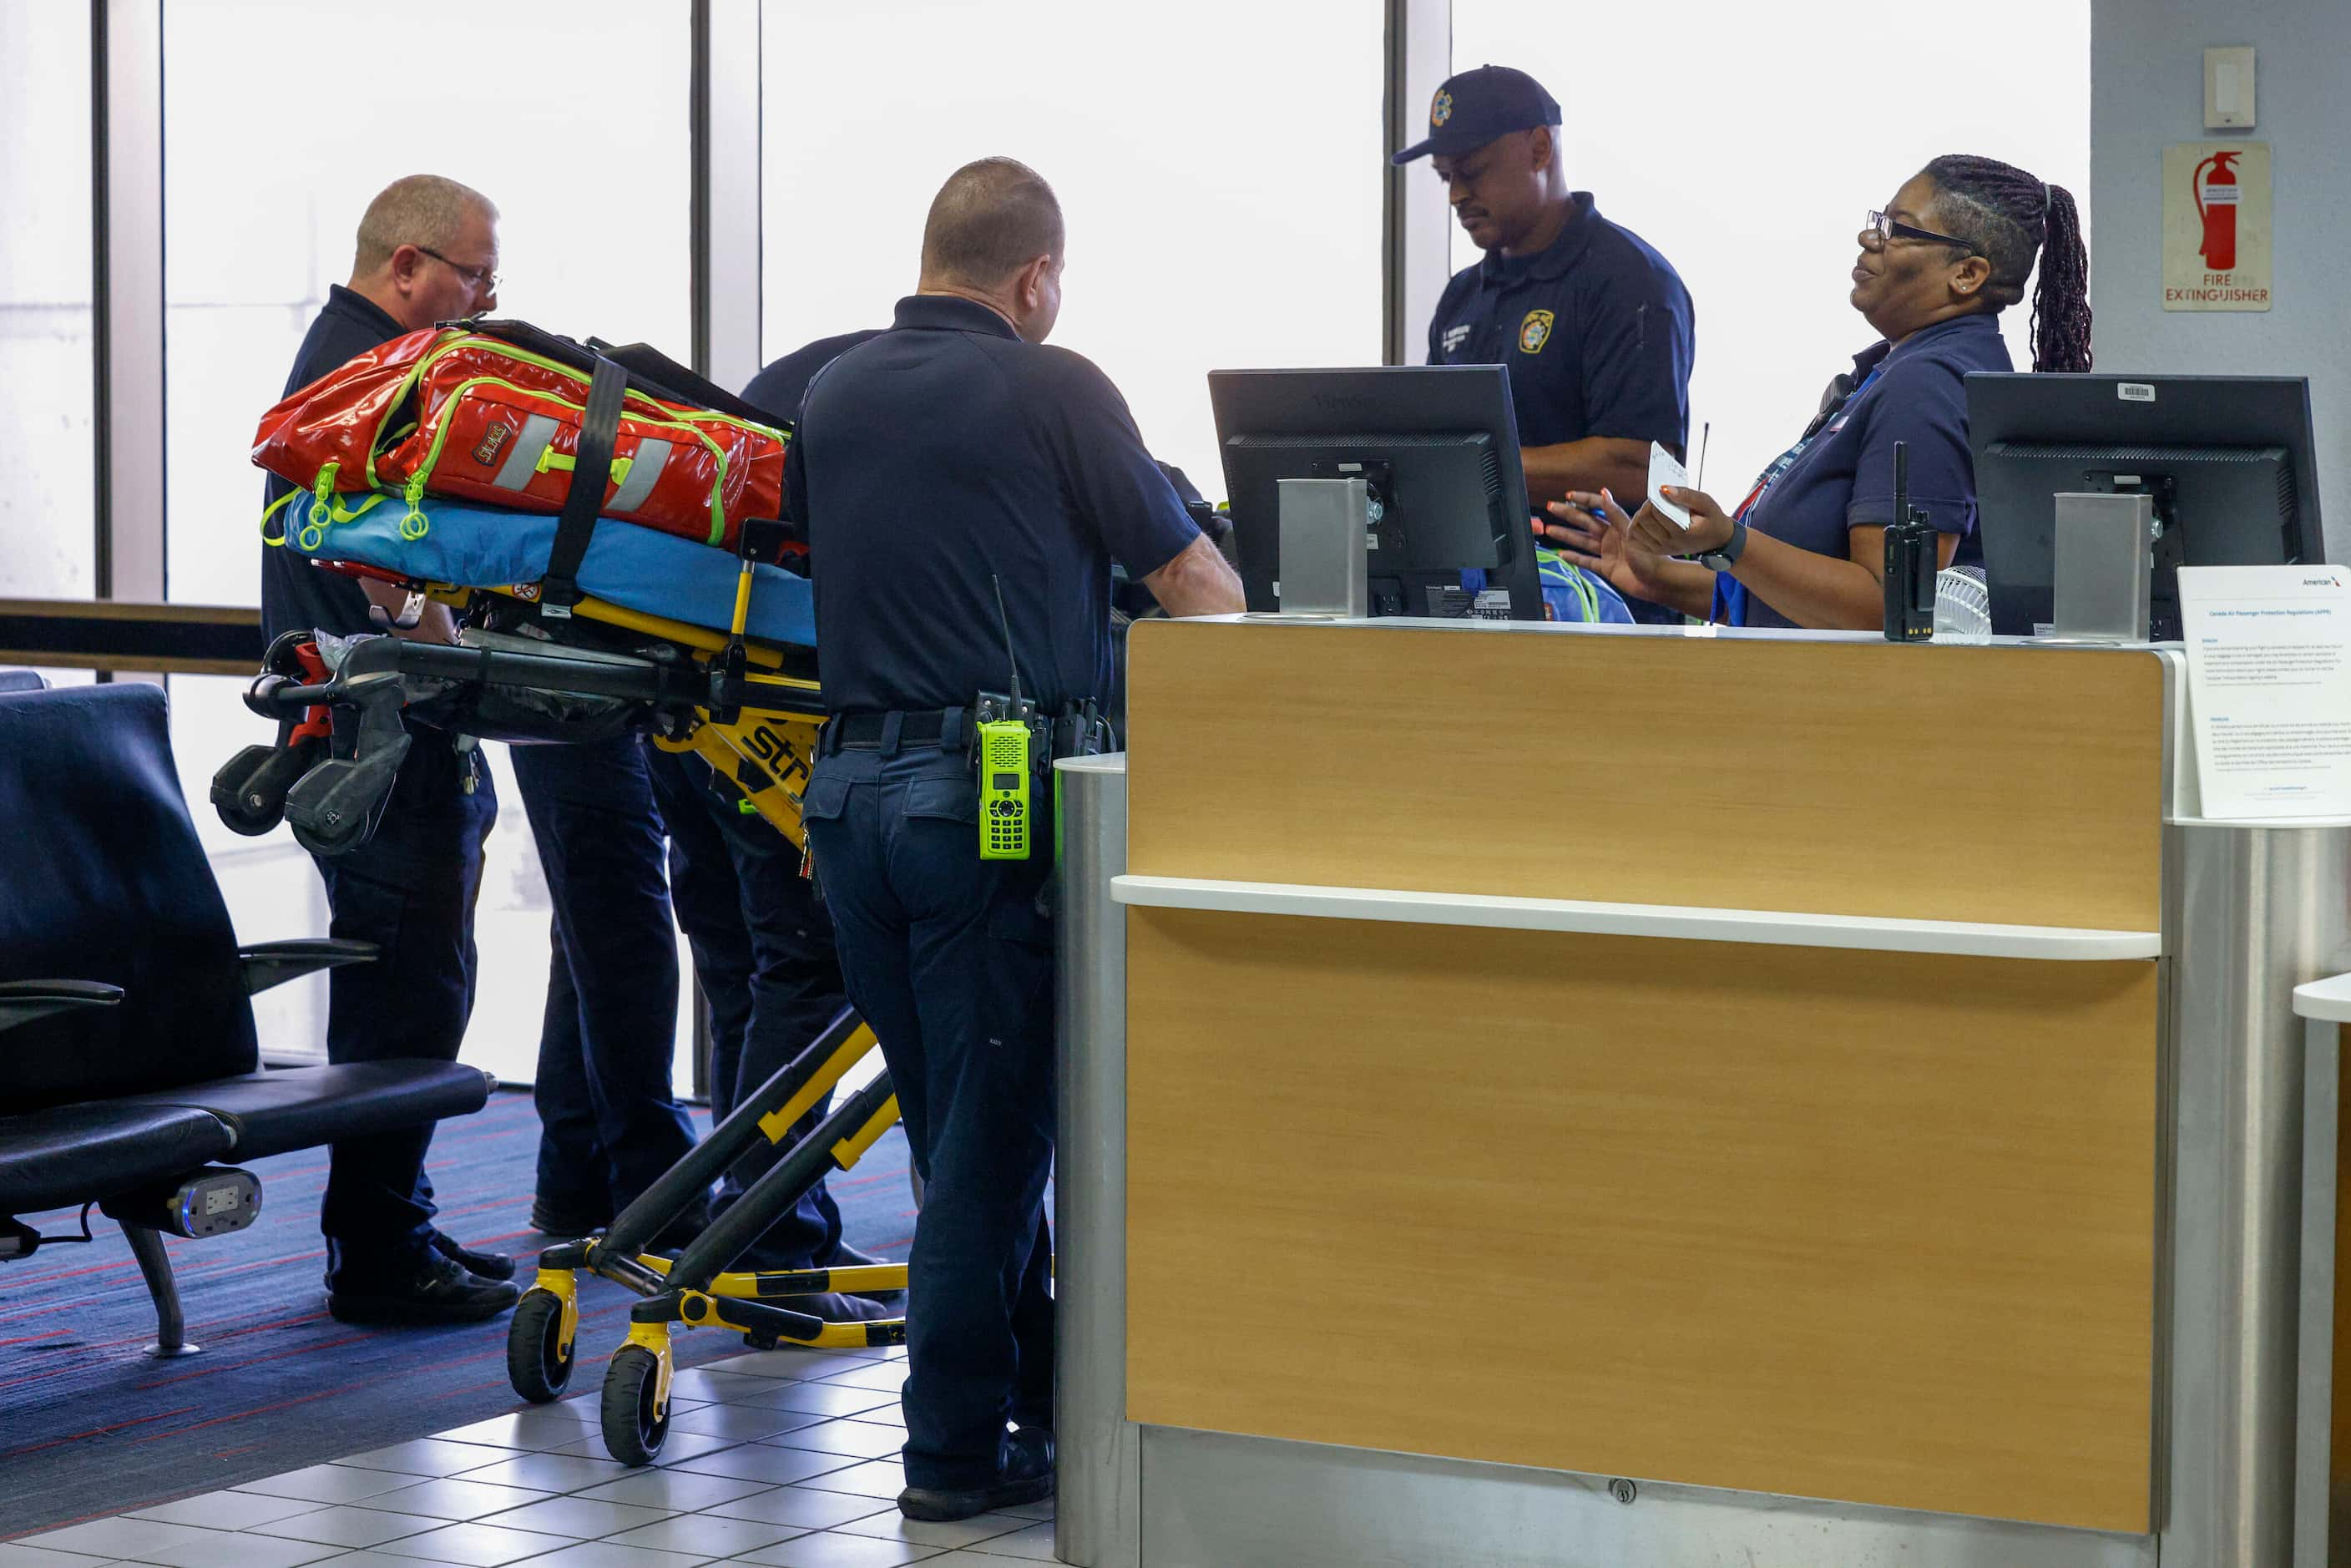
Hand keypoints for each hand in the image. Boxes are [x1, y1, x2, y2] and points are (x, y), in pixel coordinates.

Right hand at [1537, 488, 1677, 602]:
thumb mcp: (1633, 529)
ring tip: (1550, 529)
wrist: (1658, 580)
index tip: (1569, 496)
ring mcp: (1609, 552)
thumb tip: (1604, 493)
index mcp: (1619, 524)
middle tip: (1552, 507)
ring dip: (1566, 535)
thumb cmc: (1652, 554)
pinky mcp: (1607, 568)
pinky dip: (1574, 558)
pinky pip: (1587, 561)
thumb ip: (1616, 513)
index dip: (1584, 500)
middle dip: (1568, 514)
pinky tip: (1562, 554)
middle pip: (1586, 522)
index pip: (1598, 507)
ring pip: (1583, 541)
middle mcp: (1612, 536)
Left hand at [1627, 484, 1733, 556]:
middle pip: (1643, 520)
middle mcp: (1669, 544)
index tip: (1662, 492)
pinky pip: (1634, 540)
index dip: (1655, 499)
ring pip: (1635, 530)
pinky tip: (1646, 521)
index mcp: (1682, 533)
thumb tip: (1663, 488)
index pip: (1656, 512)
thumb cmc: (1712, 518)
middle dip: (1646, 506)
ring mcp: (1661, 549)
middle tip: (1656, 500)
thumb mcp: (1706, 502)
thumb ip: (1686, 495)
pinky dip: (1636, 528)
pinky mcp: (1656, 551)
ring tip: (1651, 510)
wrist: (1717, 540)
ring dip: (1639, 516)